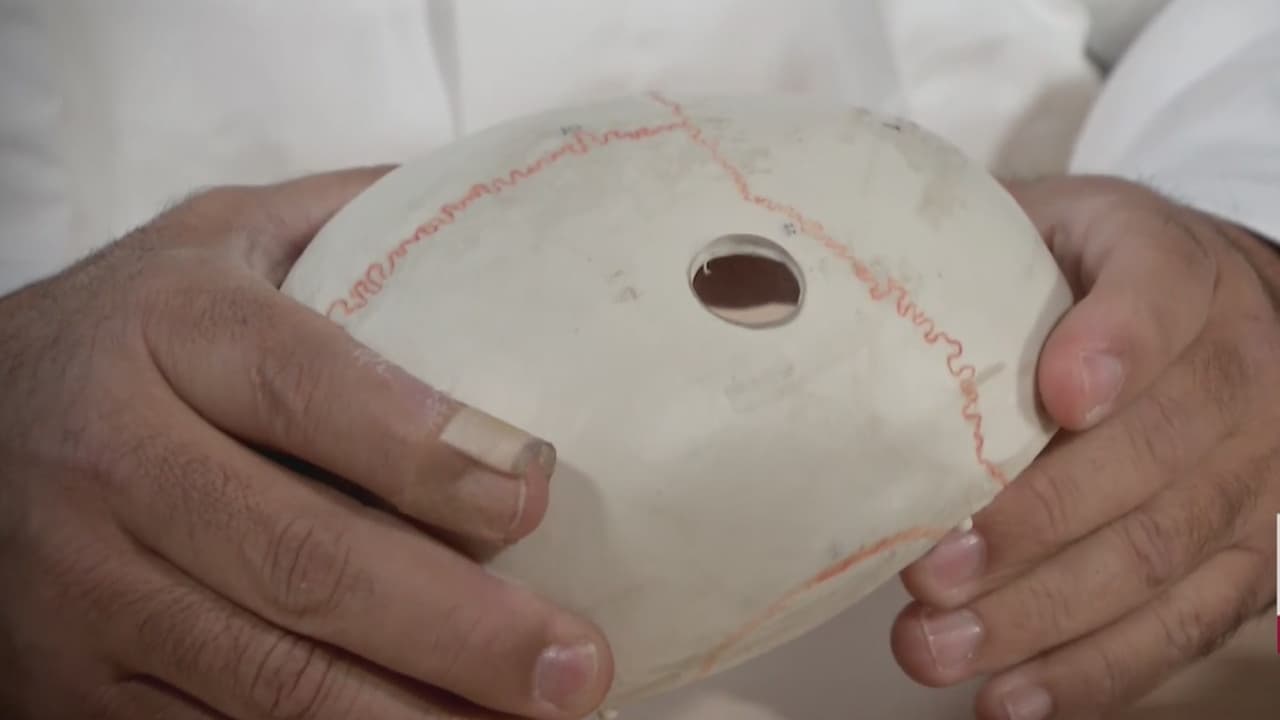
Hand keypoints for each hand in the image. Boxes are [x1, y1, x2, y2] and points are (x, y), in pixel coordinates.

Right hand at [0, 170, 612, 719]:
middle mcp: (113, 463)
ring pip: (264, 675)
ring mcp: (85, 591)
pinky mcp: (72, 685)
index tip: (536, 496)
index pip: (305, 390)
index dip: (424, 452)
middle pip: (300, 559)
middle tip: (576, 667)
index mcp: (166, 331)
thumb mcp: (220, 240)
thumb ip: (346, 224)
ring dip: (411, 718)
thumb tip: (505, 218)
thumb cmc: (135, 330)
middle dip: (454, 626)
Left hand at [890, 176, 1278, 718]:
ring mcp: (1253, 473)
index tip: (1061, 394)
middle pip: (1151, 454)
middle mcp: (1238, 372)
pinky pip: (1184, 626)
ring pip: (1160, 554)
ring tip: (938, 648)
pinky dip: (1094, 671)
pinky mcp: (1248, 556)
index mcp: (1181, 272)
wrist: (1215, 316)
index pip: (1159, 296)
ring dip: (1043, 615)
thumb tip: (840, 317)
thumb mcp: (1042, 234)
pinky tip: (1013, 698)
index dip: (1115, 344)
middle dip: (1034, 523)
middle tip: (932, 572)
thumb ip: (976, 262)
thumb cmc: (1086, 278)